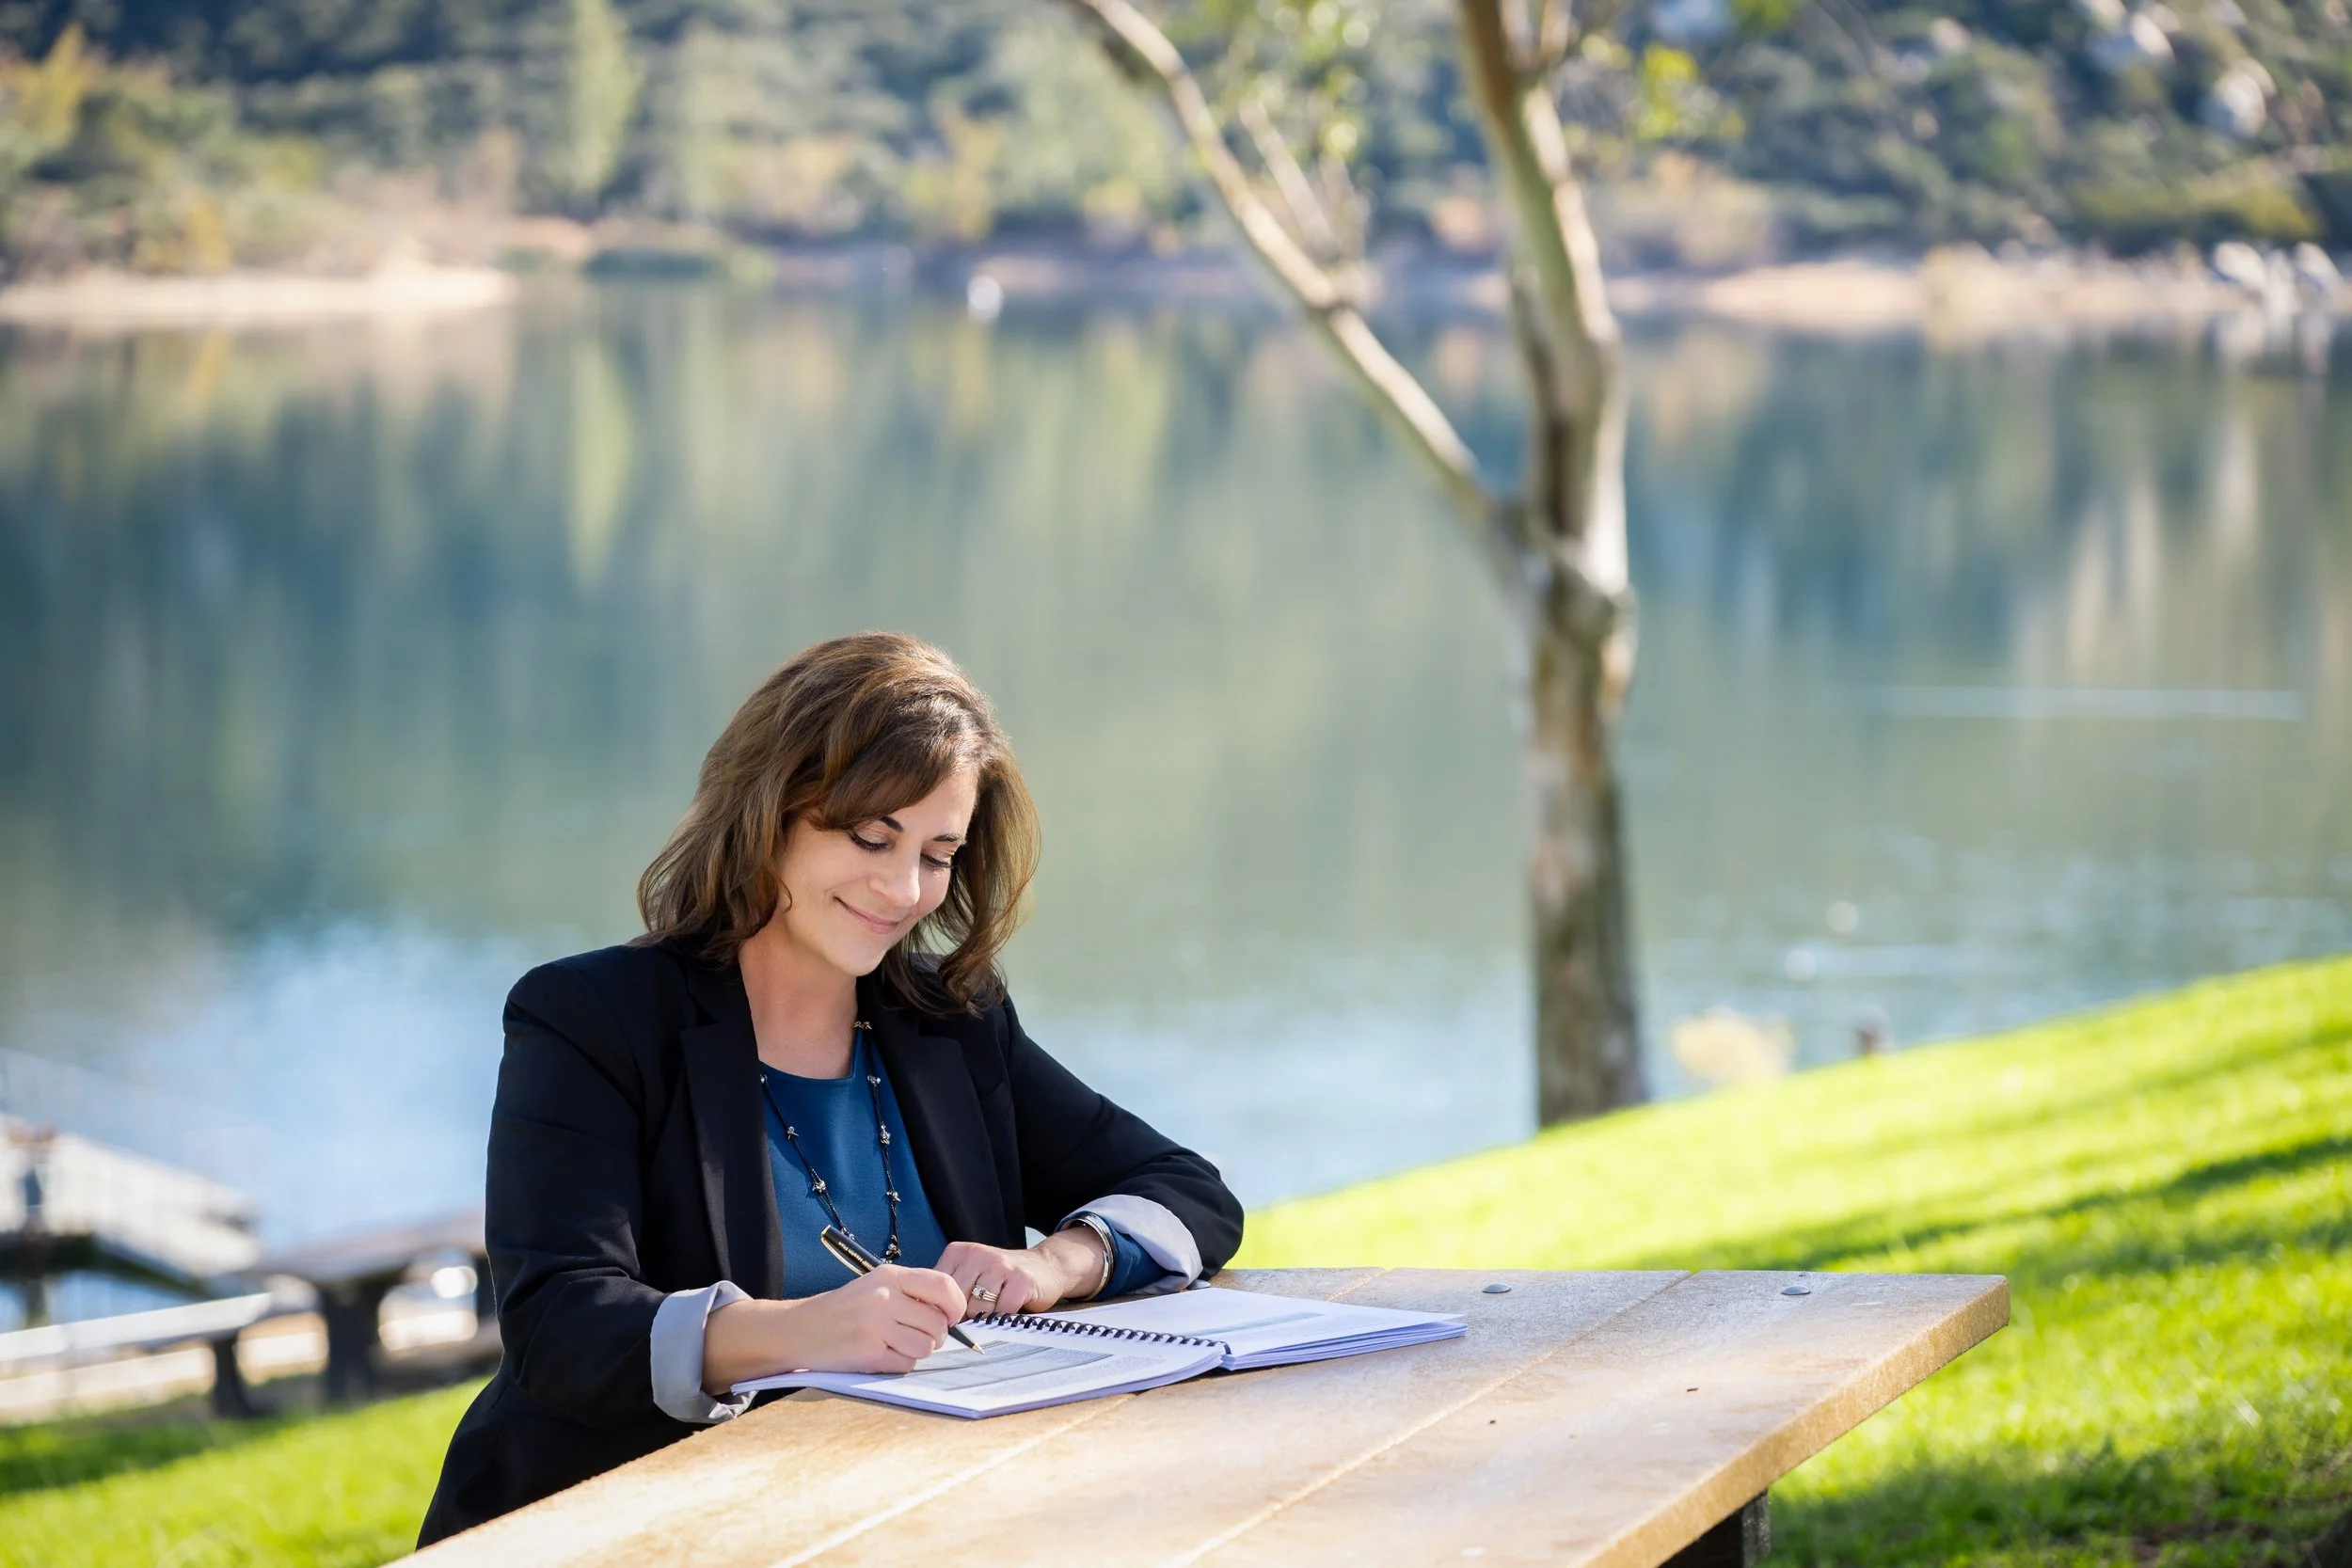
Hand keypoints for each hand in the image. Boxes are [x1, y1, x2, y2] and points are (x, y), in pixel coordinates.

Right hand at [701, 1265, 965, 1390]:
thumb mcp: (876, 1286)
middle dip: (934, 1336)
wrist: (798, 1329)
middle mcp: (885, 1297)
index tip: (951, 1317)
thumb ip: (911, 1294)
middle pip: (938, 1323)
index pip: (944, 1285)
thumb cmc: (843, 1309)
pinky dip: (899, 1364)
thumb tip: (951, 1314)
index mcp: (890, 1275)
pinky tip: (880, 1355)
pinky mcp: (868, 1353)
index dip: (956, 1306)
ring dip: (916, 1351)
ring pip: (926, 1347)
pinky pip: (906, 1364)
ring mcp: (876, 1325)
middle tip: (914, 1335)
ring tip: (894, 1345)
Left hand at [938, 1231, 1105, 1319]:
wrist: (1045, 1267)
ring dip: (988, 1317)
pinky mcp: (1021, 1279)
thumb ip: (949, 1293)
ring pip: (978, 1309)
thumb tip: (928, 1321)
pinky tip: (1012, 1307)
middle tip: (980, 1316)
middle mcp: (976, 1254)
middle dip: (967, 1317)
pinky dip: (1006, 1317)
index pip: (937, 1292)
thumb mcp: (970, 1278)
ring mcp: (1000, 1264)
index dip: (945, 1311)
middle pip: (957, 1302)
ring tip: (996, 1309)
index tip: (956, 1317)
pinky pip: (1002, 1312)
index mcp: (958, 1253)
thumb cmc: (1002, 1281)